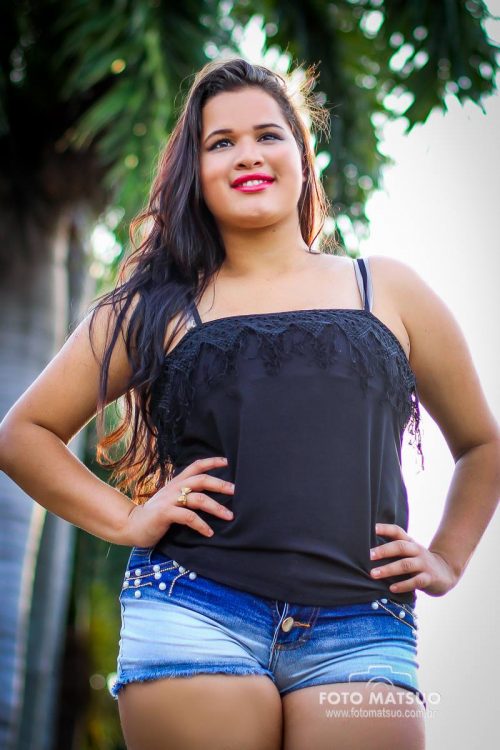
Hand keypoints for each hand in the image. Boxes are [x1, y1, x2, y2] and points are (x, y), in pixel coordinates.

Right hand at [119, 456, 234, 547]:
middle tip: (235, 491)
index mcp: (177, 483)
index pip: (195, 466)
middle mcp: (174, 488)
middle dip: (220, 484)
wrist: (132, 525)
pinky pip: (189, 517)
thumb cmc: (155, 515)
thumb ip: (185, 494)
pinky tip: (209, 532)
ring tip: (229, 516)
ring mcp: (169, 500)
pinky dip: (201, 525)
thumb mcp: (170, 500)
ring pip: (198, 499)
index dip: (211, 462)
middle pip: (201, 480)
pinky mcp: (165, 513)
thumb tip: (208, 496)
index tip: (227, 461)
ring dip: (216, 507)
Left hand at [370, 523, 458, 596]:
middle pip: (400, 546)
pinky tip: (392, 589)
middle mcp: (417, 551)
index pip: (398, 532)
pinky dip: (403, 585)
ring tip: (374, 574)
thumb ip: (394, 548)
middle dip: (384, 550)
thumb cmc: (419, 561)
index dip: (386, 528)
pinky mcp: (429, 578)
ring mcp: (424, 564)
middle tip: (369, 555)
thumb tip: (368, 550)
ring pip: (405, 565)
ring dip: (389, 569)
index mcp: (410, 542)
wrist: (446, 572)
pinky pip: (415, 581)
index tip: (373, 528)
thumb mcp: (409, 551)